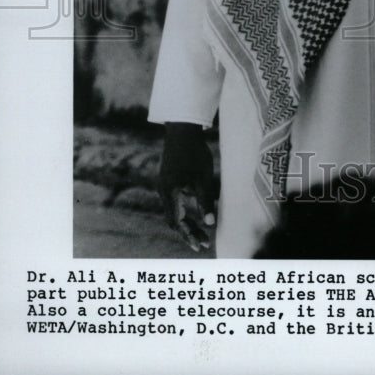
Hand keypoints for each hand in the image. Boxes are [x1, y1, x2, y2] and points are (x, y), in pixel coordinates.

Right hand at [159, 122, 216, 252]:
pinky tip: (195, 215)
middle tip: (203, 244)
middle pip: (173, 219)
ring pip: (173, 211)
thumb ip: (205, 201)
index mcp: (170, 192)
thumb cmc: (195, 152)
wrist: (182, 130)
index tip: (200, 245)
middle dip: (188, 232)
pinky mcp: (168, 181)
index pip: (177, 221)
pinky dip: (183, 212)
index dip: (189, 235)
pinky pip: (174, 202)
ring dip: (186, 223)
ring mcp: (164, 186)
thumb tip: (210, 223)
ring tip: (201, 234)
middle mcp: (163, 191)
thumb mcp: (203, 177)